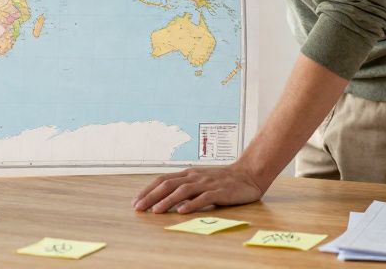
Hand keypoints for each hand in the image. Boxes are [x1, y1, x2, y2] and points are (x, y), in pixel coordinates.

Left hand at [132, 163, 266, 213]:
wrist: (248, 174)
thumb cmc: (223, 180)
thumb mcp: (201, 181)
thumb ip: (187, 188)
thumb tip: (167, 200)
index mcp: (189, 174)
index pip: (163, 180)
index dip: (148, 190)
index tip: (136, 201)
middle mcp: (195, 177)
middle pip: (168, 184)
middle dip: (151, 196)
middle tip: (139, 207)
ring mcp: (207, 183)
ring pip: (183, 190)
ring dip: (167, 201)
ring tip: (156, 211)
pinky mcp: (219, 191)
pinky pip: (203, 198)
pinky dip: (191, 204)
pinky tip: (182, 211)